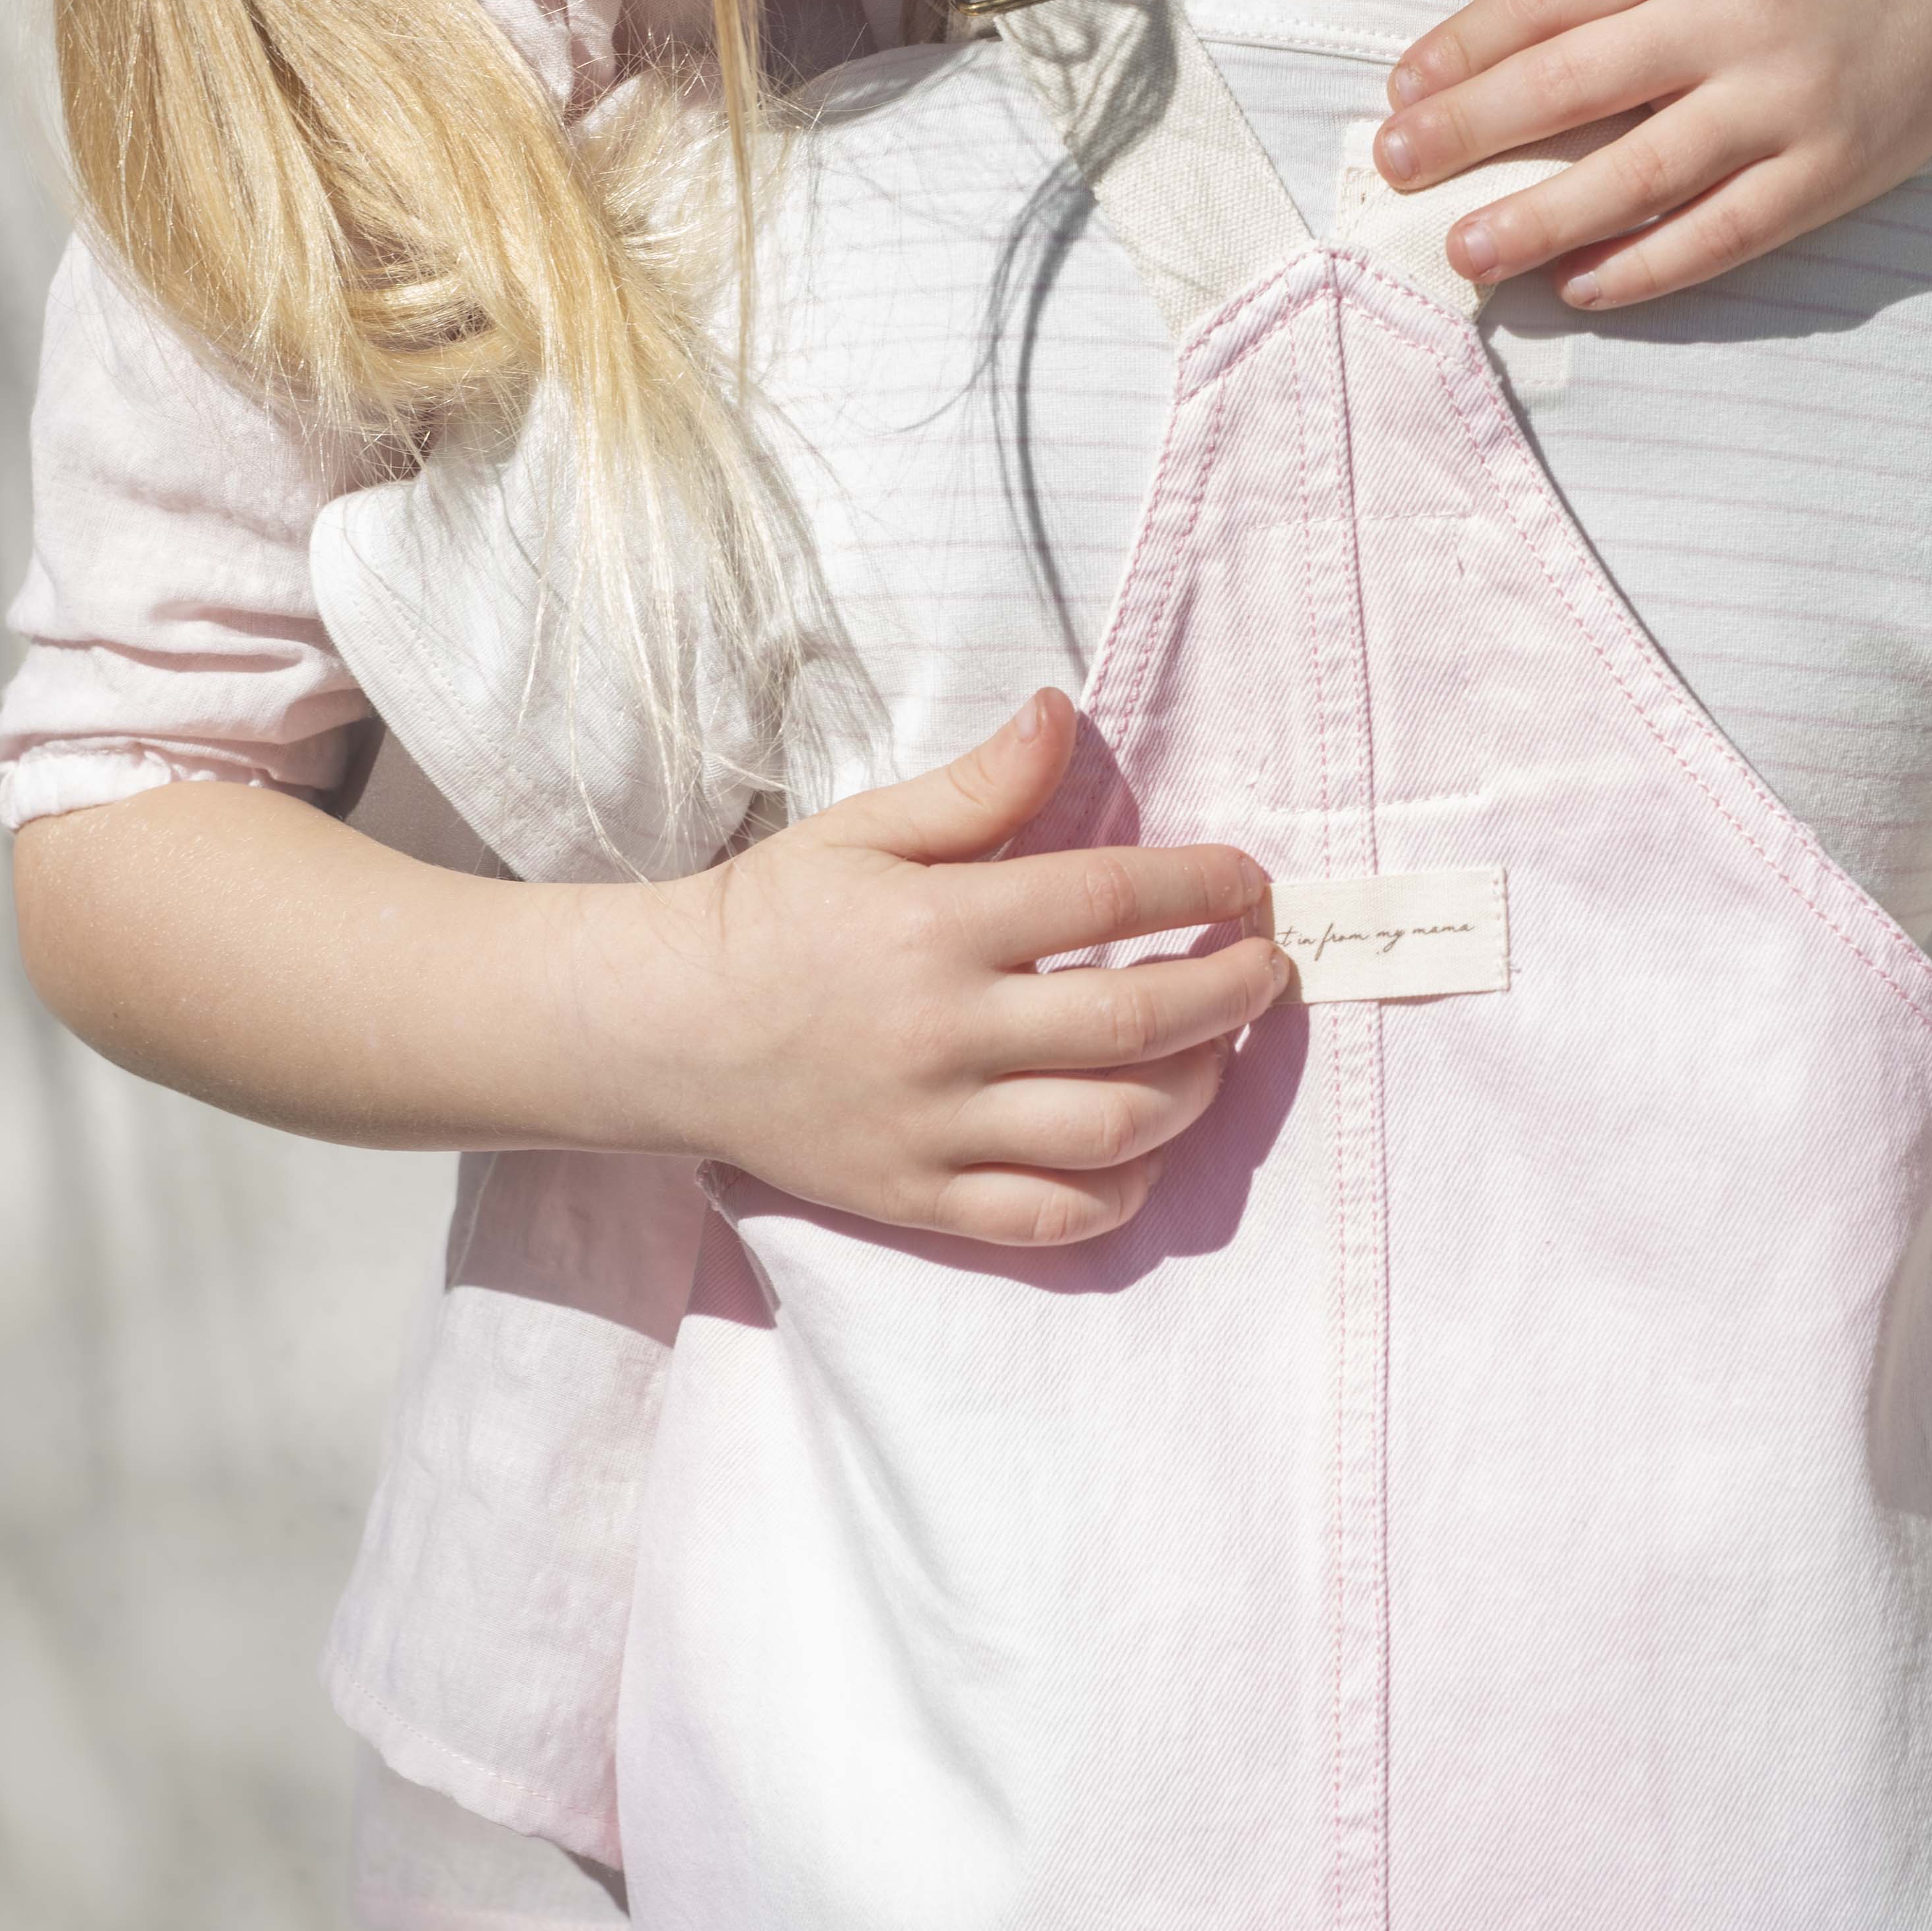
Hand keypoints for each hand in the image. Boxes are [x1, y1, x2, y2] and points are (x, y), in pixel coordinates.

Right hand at [583, 689, 1289, 1248]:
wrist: (664, 1030)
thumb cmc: (773, 918)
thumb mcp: (866, 830)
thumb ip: (978, 786)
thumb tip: (1062, 713)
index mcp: (939, 927)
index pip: (1112, 897)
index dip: (1203, 886)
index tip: (1250, 883)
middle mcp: (946, 1032)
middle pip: (1137, 1020)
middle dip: (1230, 991)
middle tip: (1267, 968)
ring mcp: (935, 1126)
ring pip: (1112, 1127)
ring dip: (1194, 1090)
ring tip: (1216, 1053)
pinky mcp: (918, 1198)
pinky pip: (1049, 1217)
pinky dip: (1118, 1191)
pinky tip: (1144, 1148)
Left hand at [1371, 0, 1931, 309]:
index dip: (1465, 44)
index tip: (1401, 87)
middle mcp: (1737, 13)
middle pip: (1577, 81)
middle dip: (1472, 130)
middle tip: (1394, 168)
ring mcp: (1787, 99)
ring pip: (1642, 172)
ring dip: (1543, 219)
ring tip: (1465, 251)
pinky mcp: (1829, 172)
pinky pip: (1725, 232)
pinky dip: (1648, 267)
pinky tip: (1579, 288)